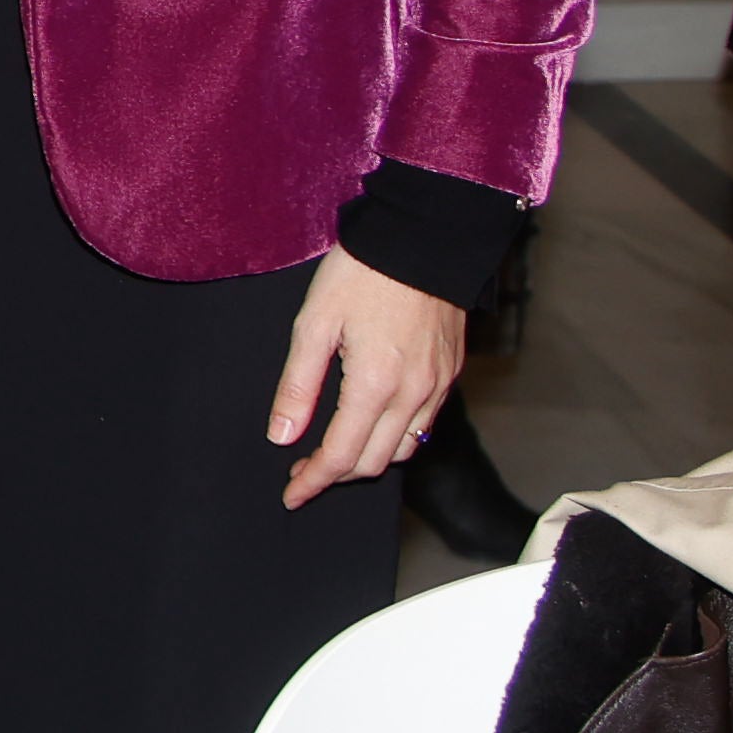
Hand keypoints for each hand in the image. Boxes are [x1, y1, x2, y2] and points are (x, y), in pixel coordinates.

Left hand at [266, 245, 467, 508]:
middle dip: (337, 474)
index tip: (291, 494)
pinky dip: (396, 436)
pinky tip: (370, 422)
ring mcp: (438, 384)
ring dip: (369, 458)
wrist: (421, 238)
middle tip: (303, 469)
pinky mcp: (450, 372)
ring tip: (334, 448)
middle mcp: (414, 393)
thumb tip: (282, 436)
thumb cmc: (361, 274)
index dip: (314, 481)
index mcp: (376, 384)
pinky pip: (425, 423)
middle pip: (376, 461)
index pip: (342, 455)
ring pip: (405, 448)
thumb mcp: (313, 324)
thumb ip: (298, 386)